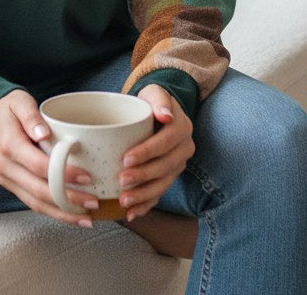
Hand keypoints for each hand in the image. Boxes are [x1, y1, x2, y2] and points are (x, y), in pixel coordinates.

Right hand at [0, 90, 98, 227]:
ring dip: (62, 213)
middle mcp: (6, 167)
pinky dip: (52, 211)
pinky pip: (32, 202)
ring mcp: (7, 179)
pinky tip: (69, 214)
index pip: (39, 165)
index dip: (63, 174)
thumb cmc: (5, 110)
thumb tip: (43, 132)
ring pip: (36, 203)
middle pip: (39, 191)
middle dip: (68, 200)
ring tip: (86, 217)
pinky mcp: (11, 185)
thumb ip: (31, 115)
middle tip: (92, 202)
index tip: (85, 176)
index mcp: (9, 145)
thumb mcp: (18, 101)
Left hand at [120, 85, 194, 221]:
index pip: (165, 142)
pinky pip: (160, 194)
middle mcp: (185, 148)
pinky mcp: (170, 177)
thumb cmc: (150, 100)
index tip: (125, 158)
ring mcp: (179, 165)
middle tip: (122, 181)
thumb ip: (159, 98)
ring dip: (144, 195)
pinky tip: (131, 213)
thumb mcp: (154, 92)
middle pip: (165, 166)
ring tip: (124, 201)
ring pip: (164, 184)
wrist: (157, 111)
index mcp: (182, 127)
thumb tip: (166, 115)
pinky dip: (146, 205)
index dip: (147, 152)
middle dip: (143, 176)